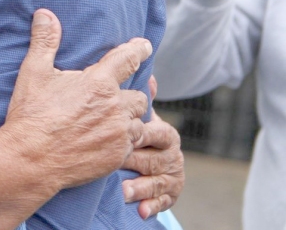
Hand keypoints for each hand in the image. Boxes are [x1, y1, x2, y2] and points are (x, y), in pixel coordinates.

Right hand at [0, 9, 151, 229]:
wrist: (30, 159)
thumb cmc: (31, 114)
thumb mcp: (34, 72)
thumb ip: (45, 41)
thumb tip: (44, 14)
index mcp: (98, 83)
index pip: (127, 59)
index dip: (138, 50)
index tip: (145, 46)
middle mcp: (115, 107)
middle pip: (138, 96)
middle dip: (128, 95)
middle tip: (115, 98)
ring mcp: (118, 134)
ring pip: (138, 122)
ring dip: (129, 119)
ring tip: (114, 121)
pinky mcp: (117, 156)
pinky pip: (131, 145)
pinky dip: (124, 141)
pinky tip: (108, 140)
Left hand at [121, 76, 183, 218]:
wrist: (144, 161)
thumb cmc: (135, 133)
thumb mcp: (136, 115)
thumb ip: (139, 98)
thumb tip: (147, 77)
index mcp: (164, 132)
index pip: (156, 132)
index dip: (139, 134)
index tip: (122, 136)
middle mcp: (172, 154)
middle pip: (155, 158)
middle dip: (136, 161)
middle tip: (117, 163)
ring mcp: (172, 175)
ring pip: (158, 181)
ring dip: (141, 186)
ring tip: (123, 190)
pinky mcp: (170, 194)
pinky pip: (164, 201)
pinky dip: (152, 206)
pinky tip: (141, 211)